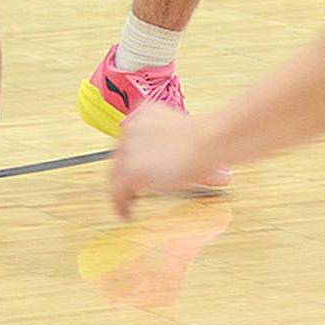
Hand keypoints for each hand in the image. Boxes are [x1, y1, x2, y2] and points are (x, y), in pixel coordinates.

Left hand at [109, 104, 218, 218]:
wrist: (209, 141)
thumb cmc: (206, 138)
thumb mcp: (182, 133)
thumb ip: (170, 144)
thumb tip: (174, 163)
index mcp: (146, 112)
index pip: (129, 139)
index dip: (130, 158)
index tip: (133, 170)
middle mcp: (133, 127)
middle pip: (119, 157)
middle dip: (124, 176)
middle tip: (129, 192)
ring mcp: (129, 147)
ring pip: (115, 175)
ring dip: (121, 191)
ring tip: (127, 205)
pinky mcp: (130, 168)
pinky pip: (117, 191)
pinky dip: (121, 204)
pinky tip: (127, 212)